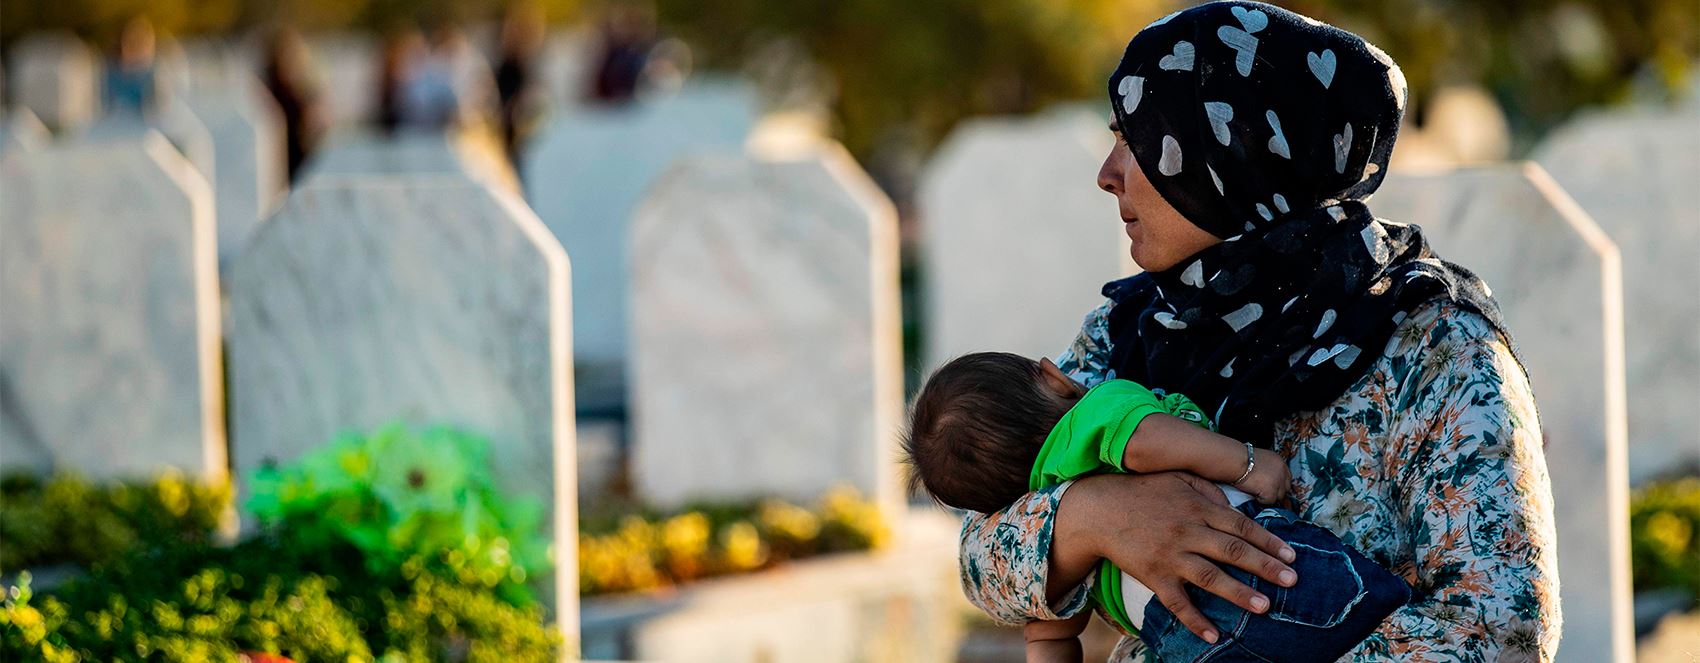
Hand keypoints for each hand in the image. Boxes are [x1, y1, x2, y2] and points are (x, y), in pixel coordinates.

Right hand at [1051, 472, 1298, 644]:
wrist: (1099, 510)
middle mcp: (1188, 532)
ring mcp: (1171, 556)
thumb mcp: (1178, 478)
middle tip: (1292, 582)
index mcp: (1198, 508)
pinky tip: (1213, 635)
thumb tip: (1235, 507)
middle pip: (1234, 551)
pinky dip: (1195, 620)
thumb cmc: (1142, 491)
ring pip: (1211, 577)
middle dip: (1265, 567)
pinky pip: (1177, 602)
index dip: (1269, 541)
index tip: (1291, 556)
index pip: (1241, 526)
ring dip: (1239, 593)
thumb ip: (1209, 491)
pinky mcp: (1154, 576)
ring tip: (1264, 607)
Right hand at [1234, 448, 1290, 503]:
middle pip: (1286, 488)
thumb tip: (1267, 478)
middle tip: (1264, 491)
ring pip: (1279, 497)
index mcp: (1280, 462)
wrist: (1236, 462)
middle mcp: (1282, 472)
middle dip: (1276, 491)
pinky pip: (1268, 502)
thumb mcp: (1260, 459)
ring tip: (1256, 491)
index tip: (1272, 486)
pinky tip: (1253, 493)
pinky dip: (1260, 500)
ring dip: (1268, 496)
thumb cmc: (1241, 459)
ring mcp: (1278, 483)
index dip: (1279, 484)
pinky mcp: (1271, 492)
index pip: (1287, 477)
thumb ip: (1268, 468)